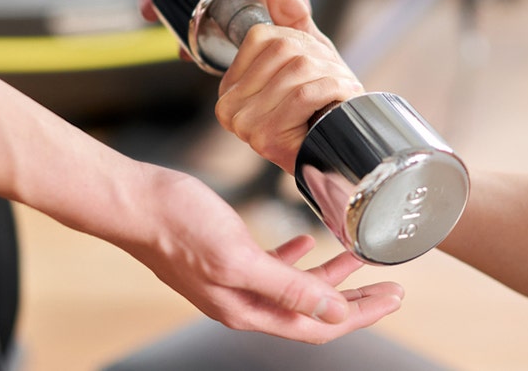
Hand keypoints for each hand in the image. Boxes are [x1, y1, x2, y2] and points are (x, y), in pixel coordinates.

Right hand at [123, 170, 401, 342]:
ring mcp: (234, 280)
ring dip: (330, 275)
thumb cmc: (177, 226)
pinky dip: (296, 257)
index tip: (394, 297)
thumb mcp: (239, 257)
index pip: (318, 324)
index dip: (361, 313)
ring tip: (360, 257)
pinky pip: (272, 266)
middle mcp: (243, 301)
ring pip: (295, 286)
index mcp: (248, 309)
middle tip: (392, 284)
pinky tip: (307, 242)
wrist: (133, 202)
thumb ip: (288, 286)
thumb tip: (334, 312)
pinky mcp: (225, 257)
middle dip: (356, 298)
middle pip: (313, 309)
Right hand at [216, 0, 362, 170]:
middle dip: (319, 58)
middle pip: (282, 51)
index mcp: (230, 86)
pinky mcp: (265, 138)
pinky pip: (304, 94)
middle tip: (336, 76)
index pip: (263, 37)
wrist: (339, 153)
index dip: (299, 41)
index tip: (316, 62)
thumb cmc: (321, 107)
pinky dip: (333, 89)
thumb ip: (290, 23)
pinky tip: (343, 97)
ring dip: (331, 75)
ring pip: (296, 70)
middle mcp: (228, 107)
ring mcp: (243, 125)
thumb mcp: (306, 58)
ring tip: (341, 87)